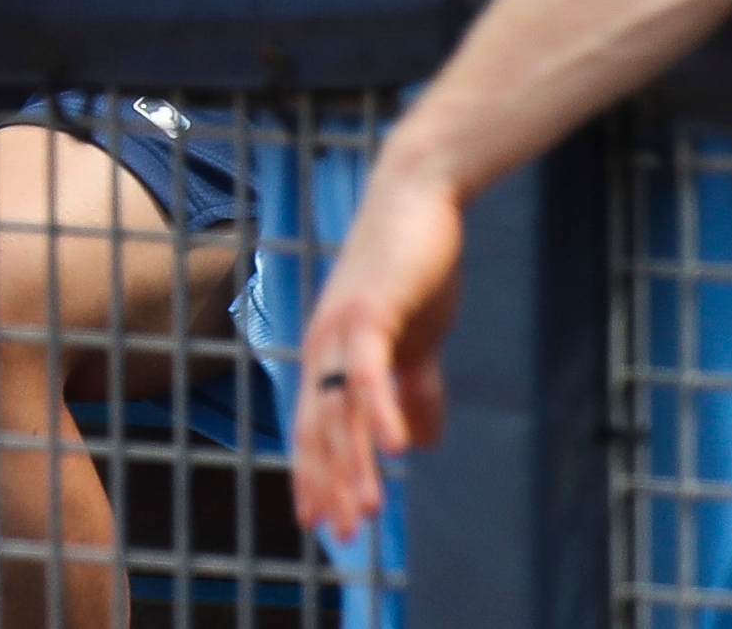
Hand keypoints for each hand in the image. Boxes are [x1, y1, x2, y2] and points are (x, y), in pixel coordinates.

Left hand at [287, 169, 463, 542]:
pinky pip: (370, 371)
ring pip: (339, 409)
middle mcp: (323, 344)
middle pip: (319, 428)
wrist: (419, 196)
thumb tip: (412, 443)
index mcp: (328, 352)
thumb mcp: (414, 338)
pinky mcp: (369, 309)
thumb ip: (411, 387)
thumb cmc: (414, 265)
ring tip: (367, 512)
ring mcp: (341, 326)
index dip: (314, 475)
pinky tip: (393, 451)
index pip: (313, 426)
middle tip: (340, 535)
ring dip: (353, 464)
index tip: (319, 523)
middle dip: (330, 484)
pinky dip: (380, 411)